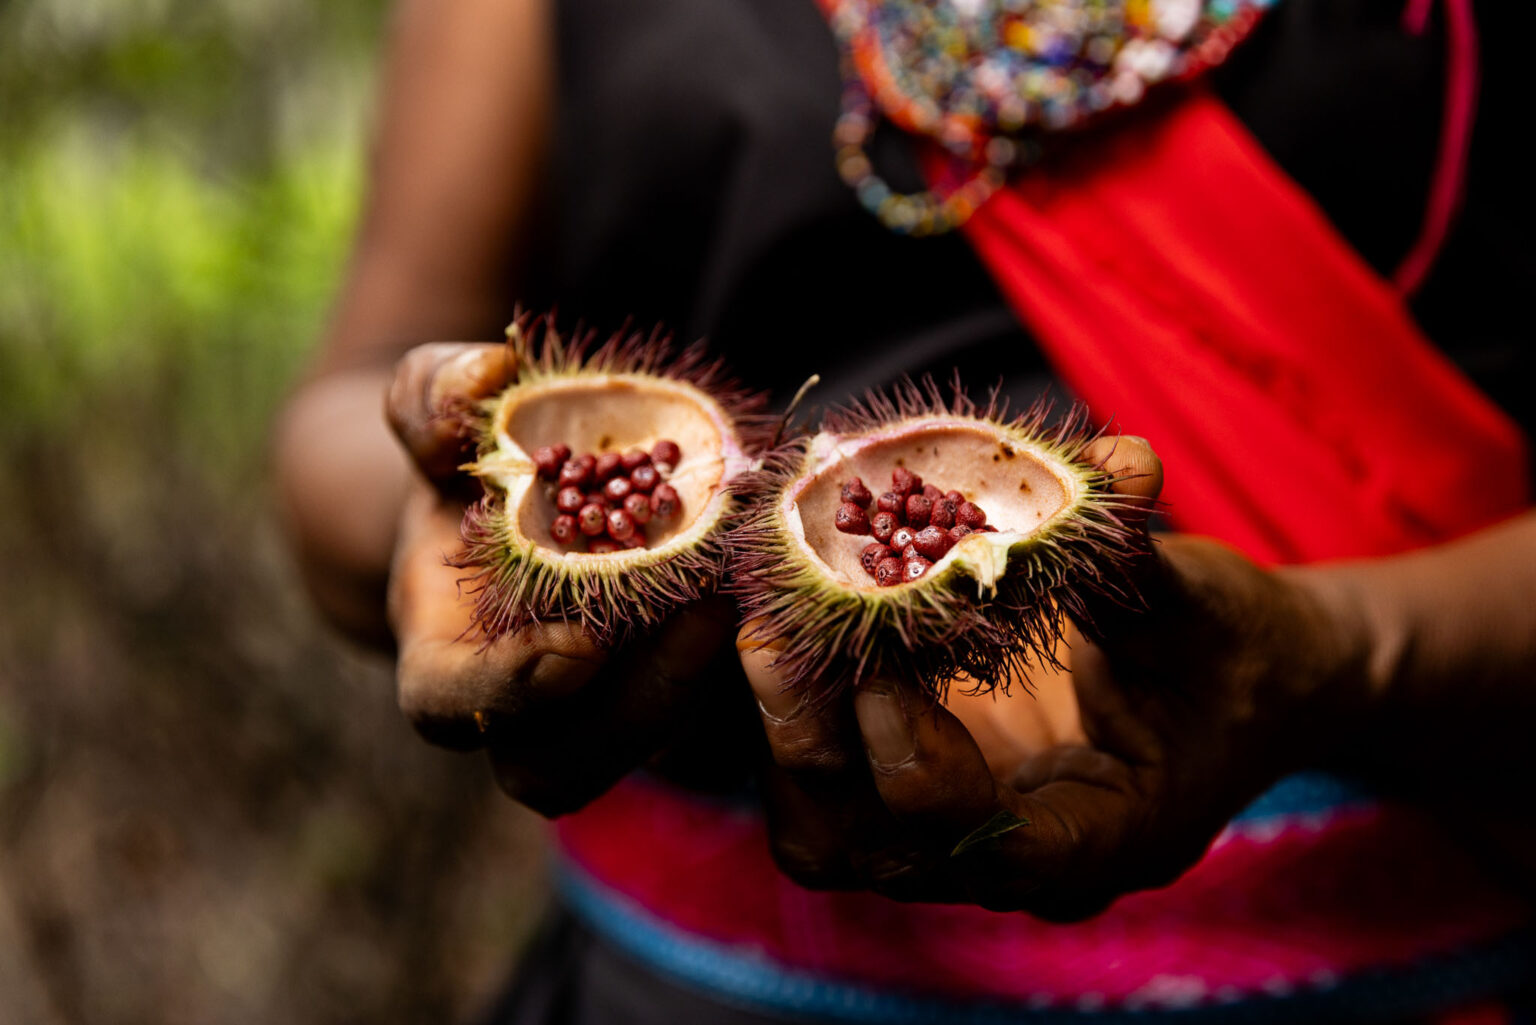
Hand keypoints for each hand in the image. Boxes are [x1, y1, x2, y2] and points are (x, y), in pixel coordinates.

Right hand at [386, 342, 746, 815]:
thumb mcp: (435, 412)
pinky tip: (774, 590)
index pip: (452, 708)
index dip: (510, 690)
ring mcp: (596, 714)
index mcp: (442, 656)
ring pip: (645, 751)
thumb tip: (486, 375)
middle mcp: (518, 709)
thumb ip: (434, 395)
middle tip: (703, 613)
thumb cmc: (464, 458)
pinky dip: (741, 666)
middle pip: (560, 763)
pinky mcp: (667, 697)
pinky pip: (705, 720)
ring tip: (748, 594)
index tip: (579, 641)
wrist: (508, 500)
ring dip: (702, 686)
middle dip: (636, 702)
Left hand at [741, 437, 1367, 919]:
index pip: (984, 843)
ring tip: (768, 623)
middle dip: (810, 743)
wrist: (1247, 685)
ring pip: (826, 832)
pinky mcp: (922, 791)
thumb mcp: (1203, 604)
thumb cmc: (1237, 651)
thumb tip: (1122, 463)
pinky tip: (788, 628)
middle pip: (868, 848)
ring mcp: (960, 837)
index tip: (878, 663)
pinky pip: (829, 786)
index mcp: (1102, 840)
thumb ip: (1144, 551)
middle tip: (773, 634)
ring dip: (786, 731)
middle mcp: (1015, 864)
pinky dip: (798, 718)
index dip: (916, 761)